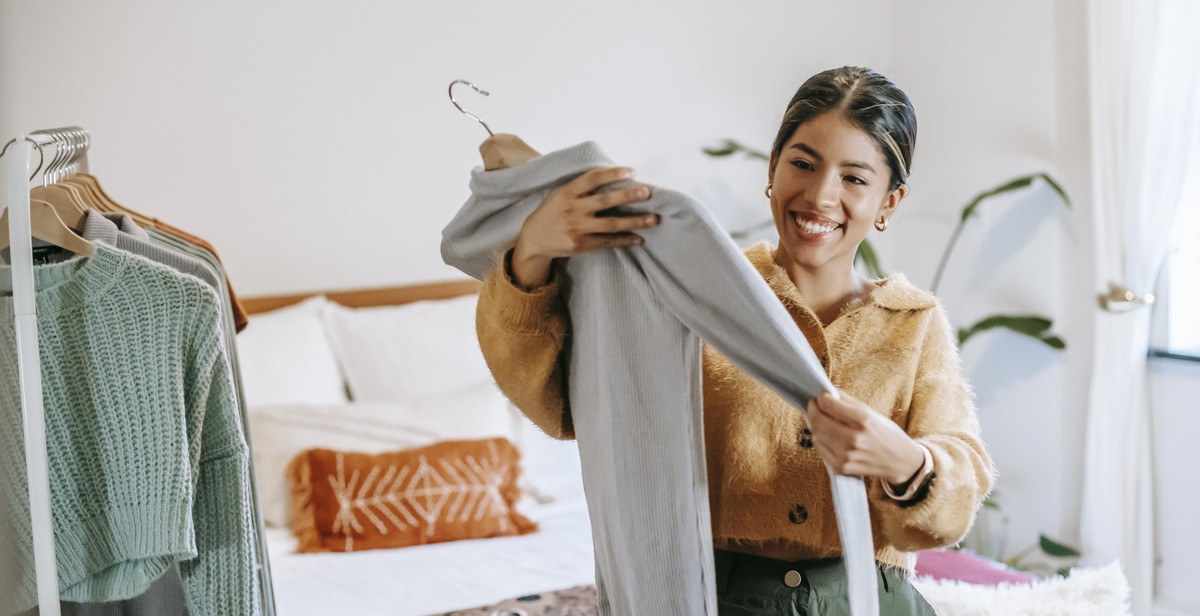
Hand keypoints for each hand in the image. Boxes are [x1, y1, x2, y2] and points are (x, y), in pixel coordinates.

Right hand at [511, 166, 657, 286]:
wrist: (534, 239)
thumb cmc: (552, 212)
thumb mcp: (560, 193)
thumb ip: (581, 186)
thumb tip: (614, 176)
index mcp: (567, 191)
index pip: (593, 178)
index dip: (613, 173)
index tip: (632, 171)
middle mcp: (572, 209)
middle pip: (605, 200)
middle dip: (629, 195)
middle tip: (648, 192)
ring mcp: (577, 228)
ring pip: (611, 224)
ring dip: (635, 222)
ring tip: (654, 219)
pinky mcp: (581, 245)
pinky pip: (607, 242)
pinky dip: (624, 240)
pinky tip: (639, 238)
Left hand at [806, 390, 924, 484]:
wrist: (901, 461)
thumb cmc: (886, 434)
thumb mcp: (872, 412)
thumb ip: (847, 401)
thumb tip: (827, 391)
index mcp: (863, 420)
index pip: (828, 405)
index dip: (820, 398)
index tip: (820, 396)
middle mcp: (854, 438)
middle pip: (818, 420)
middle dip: (812, 409)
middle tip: (814, 405)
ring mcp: (847, 455)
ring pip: (816, 434)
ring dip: (815, 423)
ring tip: (822, 418)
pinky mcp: (841, 467)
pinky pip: (820, 448)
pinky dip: (820, 439)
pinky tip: (828, 435)